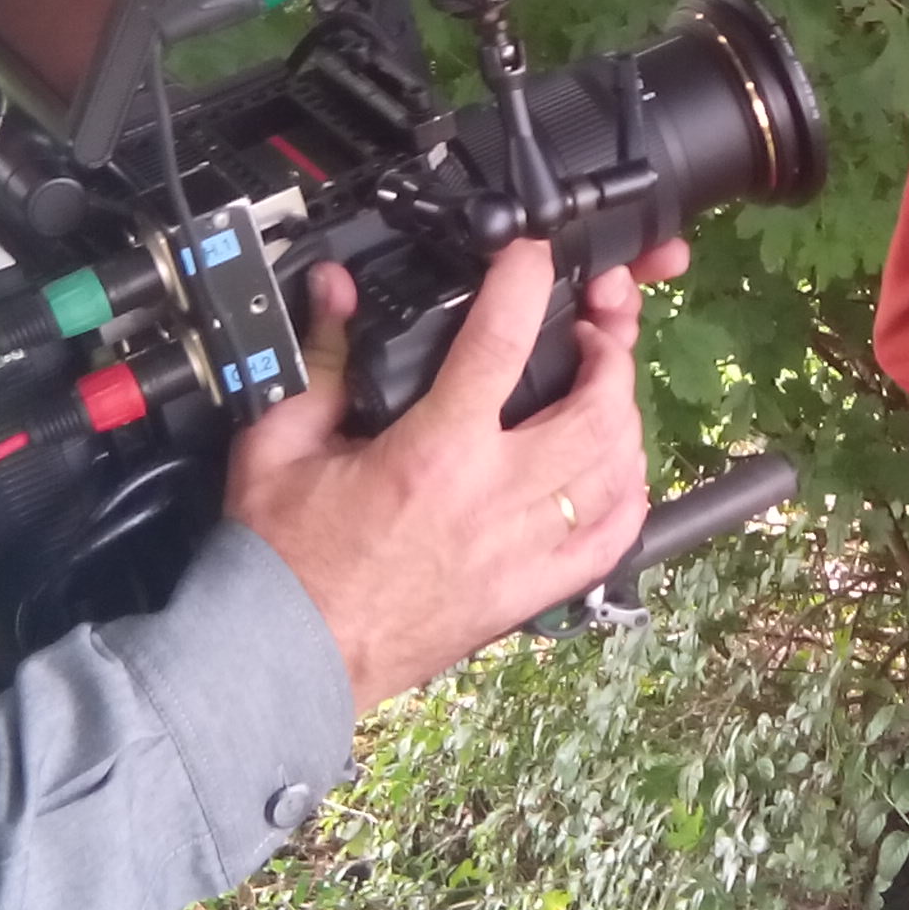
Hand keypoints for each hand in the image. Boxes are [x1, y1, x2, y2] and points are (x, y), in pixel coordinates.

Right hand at [224, 237, 684, 711]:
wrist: (285, 655)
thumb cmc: (280, 559)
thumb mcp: (279, 443)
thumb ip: (319, 359)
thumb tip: (336, 293)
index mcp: (434, 453)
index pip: (502, 341)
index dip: (528, 279)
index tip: (535, 254)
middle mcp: (492, 500)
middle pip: (596, 409)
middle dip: (612, 351)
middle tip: (598, 324)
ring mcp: (519, 552)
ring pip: (617, 472)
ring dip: (625, 418)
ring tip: (608, 388)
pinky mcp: (527, 595)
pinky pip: (611, 541)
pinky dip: (629, 495)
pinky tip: (616, 468)